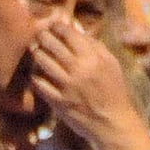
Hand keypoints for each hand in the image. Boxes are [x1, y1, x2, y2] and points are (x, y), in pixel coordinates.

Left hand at [27, 17, 149, 149]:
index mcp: (93, 59)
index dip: (57, 26)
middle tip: (41, 36)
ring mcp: (66, 86)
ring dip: (36, 53)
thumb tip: (75, 27)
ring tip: (37, 51)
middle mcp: (78, 70)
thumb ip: (94, 44)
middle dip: (42, 36)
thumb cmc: (114, 91)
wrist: (114, 123)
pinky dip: (34, 75)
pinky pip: (37, 82)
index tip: (53, 26)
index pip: (67, 32)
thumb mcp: (111, 64)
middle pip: (49, 42)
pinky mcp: (58, 101)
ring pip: (40, 59)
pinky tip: (37, 73)